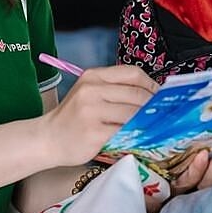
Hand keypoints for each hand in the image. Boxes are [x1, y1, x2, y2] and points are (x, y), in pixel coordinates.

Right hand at [41, 65, 155, 166]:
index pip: (132, 73)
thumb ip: (115, 92)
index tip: (161, 96)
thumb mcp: (89, 95)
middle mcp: (92, 89)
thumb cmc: (72, 119)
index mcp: (93, 76)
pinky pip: (124, 131)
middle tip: (164, 115)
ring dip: (147, 122)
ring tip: (154, 128)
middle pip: (136, 93)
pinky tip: (139, 139)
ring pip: (133, 113)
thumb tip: (151, 98)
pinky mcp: (94, 131)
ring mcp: (92, 110)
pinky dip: (136, 135)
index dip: (151, 85)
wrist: (47, 139)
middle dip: (154, 106)